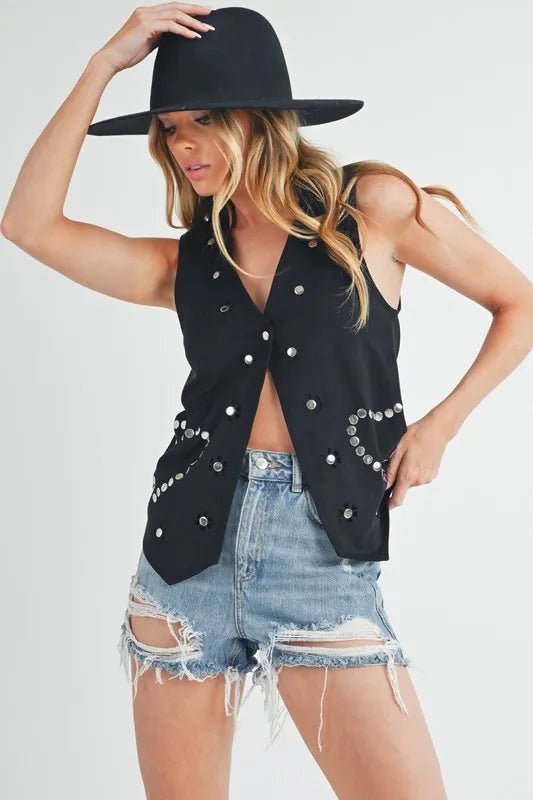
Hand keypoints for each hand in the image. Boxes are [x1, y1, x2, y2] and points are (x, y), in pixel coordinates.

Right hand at [95, 3, 214, 72]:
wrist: (111, 59)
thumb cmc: (127, 53)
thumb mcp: (148, 43)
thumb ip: (160, 36)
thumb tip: (174, 37)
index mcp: (147, 14)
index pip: (172, 8)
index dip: (188, 10)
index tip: (202, 14)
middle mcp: (146, 11)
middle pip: (176, 6)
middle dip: (195, 9)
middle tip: (211, 13)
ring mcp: (146, 16)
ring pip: (175, 14)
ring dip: (193, 21)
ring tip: (206, 28)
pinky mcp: (146, 26)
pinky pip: (170, 26)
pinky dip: (183, 30)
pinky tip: (193, 36)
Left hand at [384, 413, 449, 508]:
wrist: (438, 430)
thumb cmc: (419, 435)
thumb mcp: (398, 449)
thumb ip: (391, 469)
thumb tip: (385, 483)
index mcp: (409, 474)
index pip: (398, 498)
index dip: (390, 503)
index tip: (385, 504)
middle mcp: (420, 479)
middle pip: (403, 486)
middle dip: (398, 477)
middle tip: (400, 460)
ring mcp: (427, 478)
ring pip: (411, 481)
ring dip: (407, 473)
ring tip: (411, 456)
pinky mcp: (432, 474)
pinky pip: (419, 477)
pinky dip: (416, 470)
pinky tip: (418, 457)